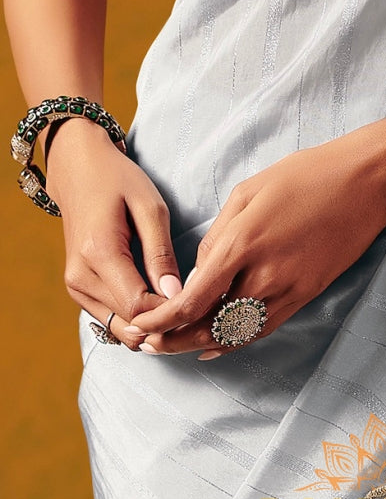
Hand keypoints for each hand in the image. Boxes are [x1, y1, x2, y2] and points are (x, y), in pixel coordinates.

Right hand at [45, 118, 182, 349]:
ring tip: (178, 303)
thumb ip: (161, 254)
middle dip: (163, 323)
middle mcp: (80, 277)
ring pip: (119, 328)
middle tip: (194, 307)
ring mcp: (75, 287)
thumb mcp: (150, 207)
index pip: (138, 306)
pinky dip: (136, 317)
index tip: (197, 300)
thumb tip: (175, 295)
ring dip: (150, 324)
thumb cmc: (117, 182)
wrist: (77, 171)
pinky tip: (158, 300)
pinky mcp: (77, 290)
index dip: (170, 311)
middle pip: (128, 324)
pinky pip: (111, 318)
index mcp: (98, 253)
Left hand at [128, 100, 385, 357]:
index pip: (190, 300)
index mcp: (241, 243)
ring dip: (200, 344)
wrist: (365, 182)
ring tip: (172, 347)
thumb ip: (217, 235)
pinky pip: (265, 328)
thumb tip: (199, 271)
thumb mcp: (248, 192)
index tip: (138, 326)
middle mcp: (263, 274)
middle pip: (208, 325)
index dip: (160, 321)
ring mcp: (289, 288)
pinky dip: (236, 342)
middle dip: (172, 340)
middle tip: (145, 344)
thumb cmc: (304, 176)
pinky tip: (214, 347)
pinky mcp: (307, 294)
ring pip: (236, 334)